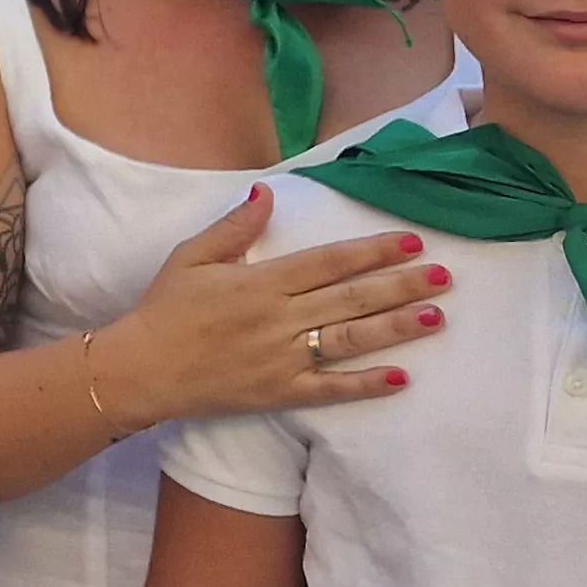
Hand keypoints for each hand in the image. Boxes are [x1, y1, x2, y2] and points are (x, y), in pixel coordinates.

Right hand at [95, 187, 440, 426]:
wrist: (141, 369)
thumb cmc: (165, 309)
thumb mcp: (190, 258)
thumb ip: (233, 228)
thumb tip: (267, 194)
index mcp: (260, 282)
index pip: (329, 262)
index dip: (373, 251)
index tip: (412, 242)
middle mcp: (278, 319)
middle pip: (351, 298)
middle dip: (400, 285)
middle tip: (445, 277)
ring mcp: (282, 358)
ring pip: (350, 339)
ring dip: (395, 327)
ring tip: (435, 316)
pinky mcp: (280, 392)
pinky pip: (331, 390)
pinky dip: (366, 385)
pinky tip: (401, 378)